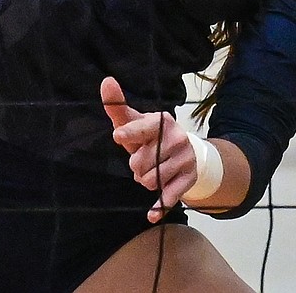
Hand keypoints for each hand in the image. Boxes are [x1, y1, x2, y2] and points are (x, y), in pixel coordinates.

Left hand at [102, 76, 198, 221]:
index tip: (118, 136)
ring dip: (145, 180)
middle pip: (140, 162)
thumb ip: (118, 106)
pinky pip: (169, 197)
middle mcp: (176, 138)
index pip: (141, 128)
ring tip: (151, 171)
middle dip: (136, 166)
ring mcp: (185, 159)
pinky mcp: (189, 179)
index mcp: (162, 121)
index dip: (128, 133)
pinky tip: (152, 214)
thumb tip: (106, 81)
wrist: (185, 153)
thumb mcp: (135, 123)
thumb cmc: (151, 137)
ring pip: (151, 180)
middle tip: (143, 160)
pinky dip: (158, 207)